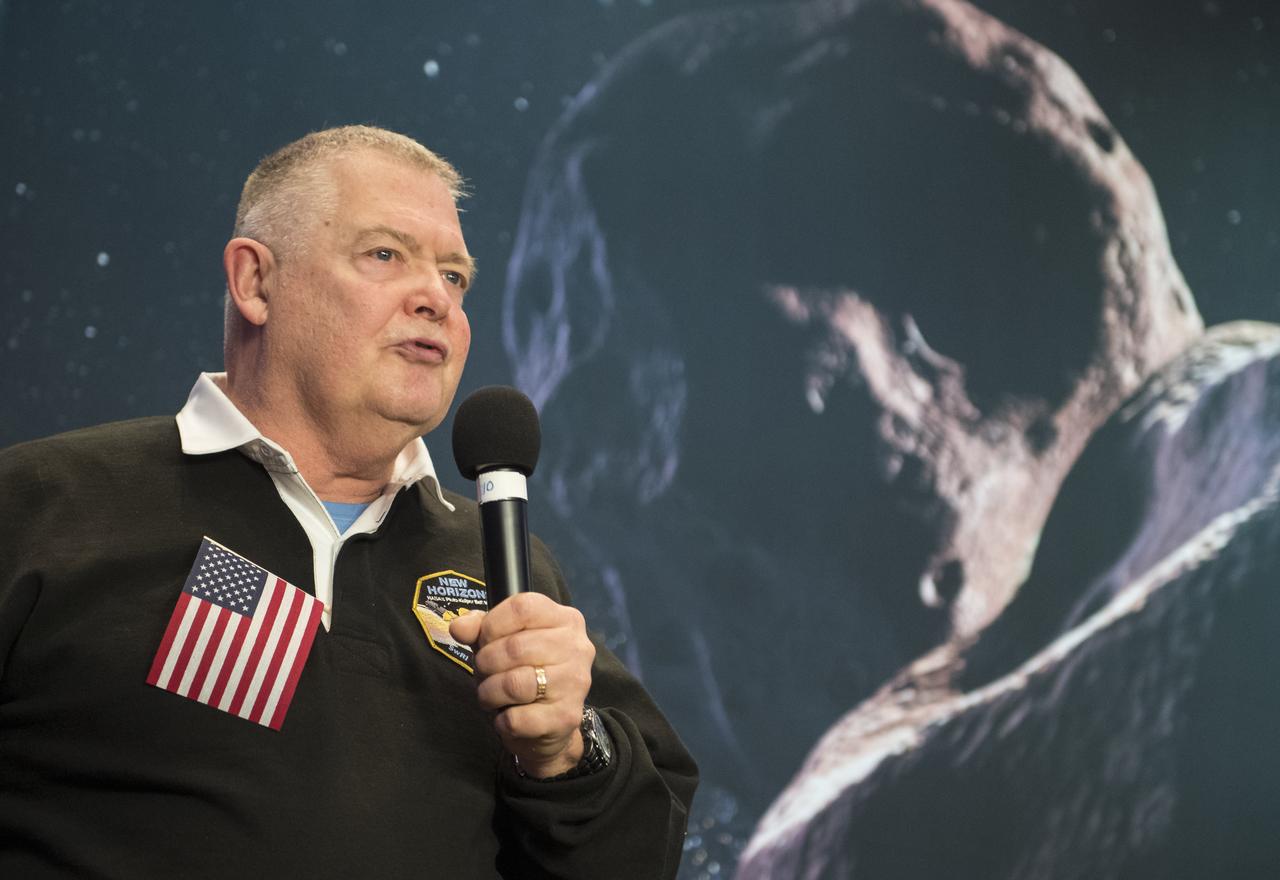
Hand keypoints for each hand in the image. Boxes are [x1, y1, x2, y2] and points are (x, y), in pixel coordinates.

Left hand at [449, 592, 595, 777]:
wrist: (552, 721)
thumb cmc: (526, 670)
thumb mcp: (502, 641)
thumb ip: (479, 628)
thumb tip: (458, 627)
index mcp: (566, 619)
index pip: (523, 608)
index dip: (492, 624)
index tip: (484, 641)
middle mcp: (577, 647)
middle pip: (515, 647)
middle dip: (485, 663)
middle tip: (484, 673)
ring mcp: (576, 683)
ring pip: (514, 684)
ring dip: (489, 693)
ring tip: (490, 695)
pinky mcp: (566, 717)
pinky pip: (517, 718)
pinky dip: (501, 720)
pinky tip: (506, 716)